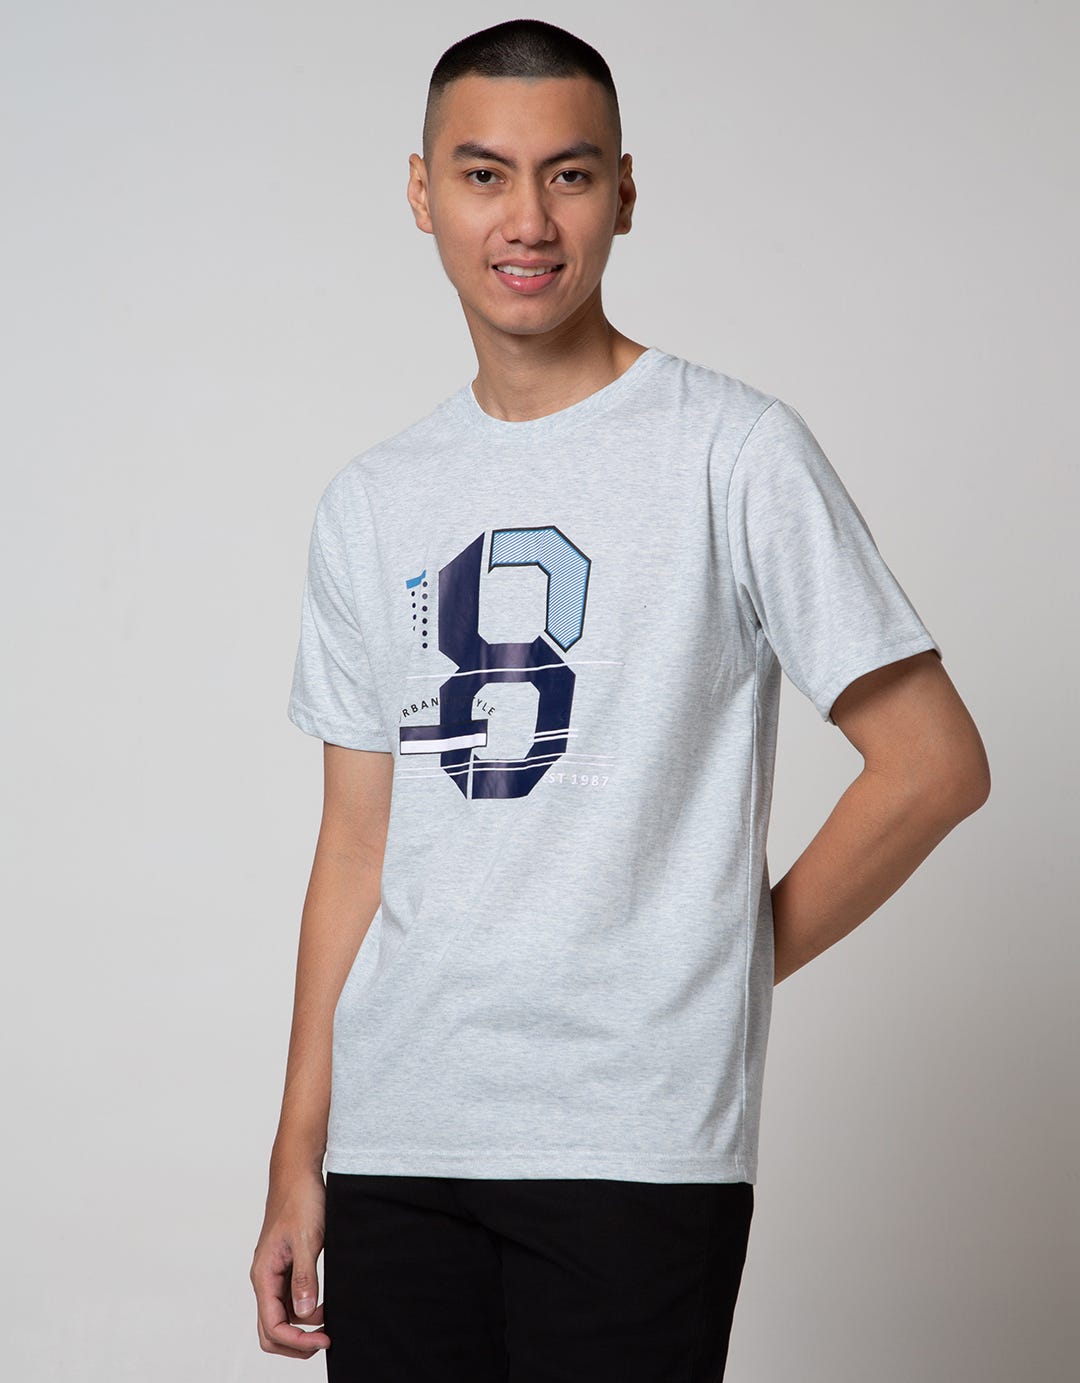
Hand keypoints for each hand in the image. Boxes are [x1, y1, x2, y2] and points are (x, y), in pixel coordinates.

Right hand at [250, 1166, 330, 1357]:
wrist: (298, 1173)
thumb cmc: (300, 1200)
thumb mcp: (307, 1239)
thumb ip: (304, 1277)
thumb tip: (304, 1315)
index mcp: (264, 1274)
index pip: (272, 1326)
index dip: (296, 1341)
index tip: (323, 1340)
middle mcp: (265, 1278)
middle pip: (271, 1329)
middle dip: (295, 1343)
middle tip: (325, 1340)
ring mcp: (274, 1273)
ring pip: (280, 1315)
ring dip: (301, 1327)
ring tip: (328, 1322)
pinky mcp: (285, 1265)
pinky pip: (289, 1299)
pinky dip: (304, 1310)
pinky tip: (323, 1305)